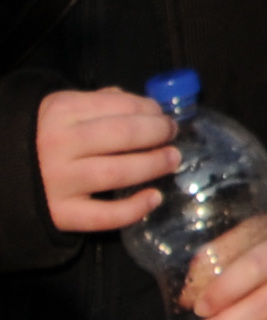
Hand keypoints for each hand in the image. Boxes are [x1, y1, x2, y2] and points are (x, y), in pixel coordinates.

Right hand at [34, 86, 172, 233]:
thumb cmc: (40, 136)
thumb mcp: (62, 108)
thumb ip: (100, 102)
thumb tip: (145, 105)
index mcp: (62, 113)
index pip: (121, 106)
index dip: (150, 109)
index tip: (163, 114)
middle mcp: (59, 146)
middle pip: (124, 136)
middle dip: (158, 133)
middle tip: (172, 135)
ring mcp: (58, 182)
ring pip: (118, 173)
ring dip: (153, 165)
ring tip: (172, 160)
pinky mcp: (59, 214)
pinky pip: (103, 216)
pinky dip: (134, 209)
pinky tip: (154, 197)